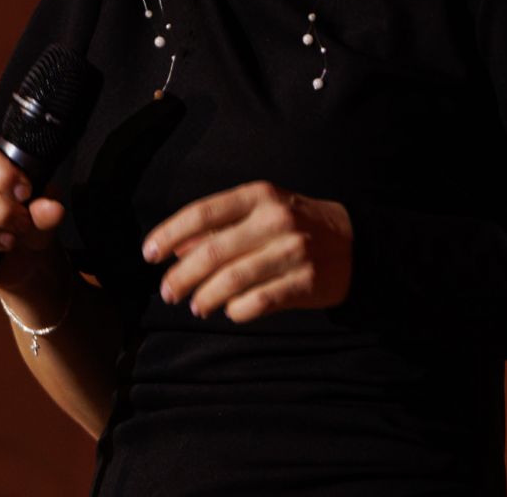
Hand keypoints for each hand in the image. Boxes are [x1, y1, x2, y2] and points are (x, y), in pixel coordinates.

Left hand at [142, 180, 352, 322]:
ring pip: (233, 279)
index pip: (203, 212)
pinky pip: (259, 301)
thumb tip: (176, 247)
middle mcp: (275, 220)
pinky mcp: (306, 281)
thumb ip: (219, 226)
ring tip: (195, 306)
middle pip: (213, 251)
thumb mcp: (260, 212)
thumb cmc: (297, 225)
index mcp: (259, 196)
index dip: (170, 233)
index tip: (149, 253)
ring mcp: (292, 251)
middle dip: (182, 275)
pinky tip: (230, 311)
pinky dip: (237, 310)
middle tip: (168, 291)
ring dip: (206, 297)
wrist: (356, 243)